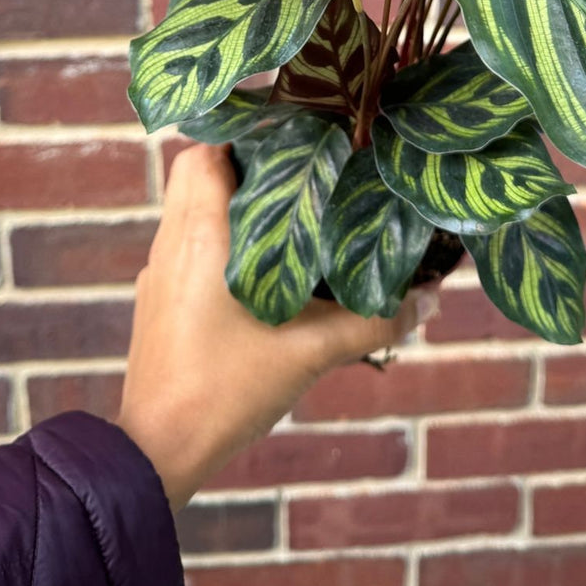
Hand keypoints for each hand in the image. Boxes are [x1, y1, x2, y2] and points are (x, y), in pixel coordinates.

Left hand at [117, 141, 437, 506]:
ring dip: (236, 204)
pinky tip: (266, 268)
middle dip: (248, 164)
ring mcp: (162, 274)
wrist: (157, 453)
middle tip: (302, 171)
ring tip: (293, 212)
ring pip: (193, 211)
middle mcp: (173, 243)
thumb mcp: (307, 353)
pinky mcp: (160, 303)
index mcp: (200, 234)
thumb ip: (370, 323)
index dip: (247, 132)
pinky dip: (223, 241)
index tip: (295, 133)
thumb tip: (428, 300)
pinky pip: (190, 247)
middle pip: (199, 172)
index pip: (206, 149)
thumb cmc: (223, 392)